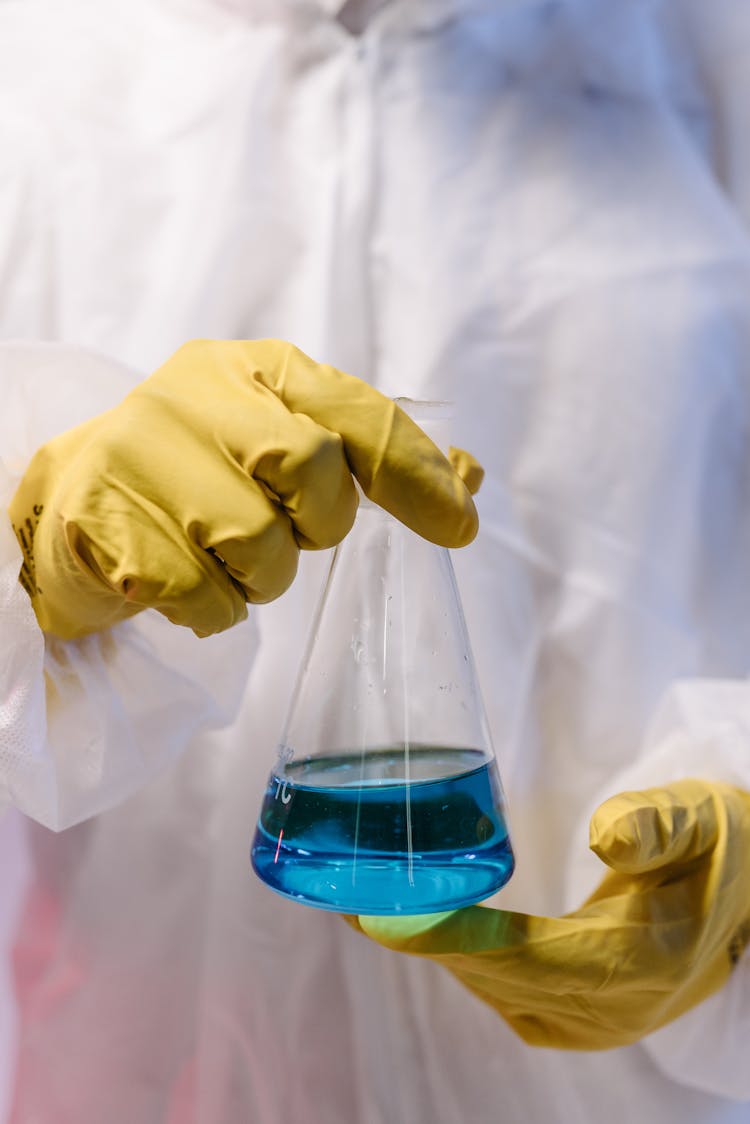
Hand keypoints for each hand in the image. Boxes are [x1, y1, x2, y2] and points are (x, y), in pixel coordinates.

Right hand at [9, 339, 479, 637]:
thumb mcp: (283, 444)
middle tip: (292, 535)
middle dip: (319, 524)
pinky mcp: (103, 518)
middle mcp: (196, 394)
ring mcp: (141, 451)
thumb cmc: (202, 473)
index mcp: (255, 367)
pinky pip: (204, 597)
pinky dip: (212, 609)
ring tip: (224, 559)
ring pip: (258, 545)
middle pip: (310, 468)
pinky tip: (184, 579)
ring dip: (260, 578)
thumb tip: (468, 478)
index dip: (415, 470)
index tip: (459, 527)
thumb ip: (368, 457)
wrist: (81, 500)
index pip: (354, 410)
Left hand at [348, 779, 749, 1049]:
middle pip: (491, 977)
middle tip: (348, 891)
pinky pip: (506, 996)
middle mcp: (609, 1006)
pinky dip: (461, 964)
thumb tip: (606, 835)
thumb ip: (658, 825)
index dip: (447, 938)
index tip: (380, 912)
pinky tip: (429, 932)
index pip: (521, 957)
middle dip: (416, 939)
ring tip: (369, 904)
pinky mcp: (582, 1013)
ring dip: (430, 951)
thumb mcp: (706, 820)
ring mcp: (595, 1020)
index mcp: (637, 962)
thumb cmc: (725, 849)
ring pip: (492, 990)